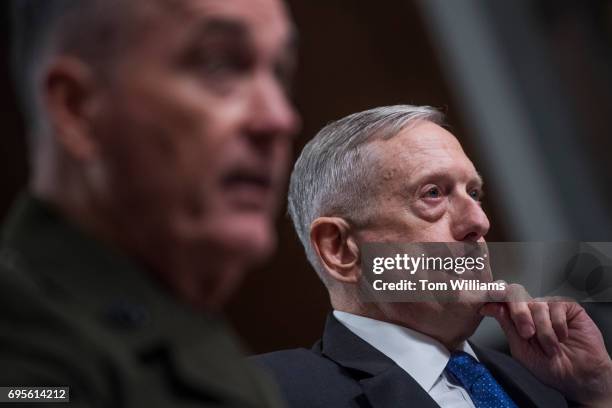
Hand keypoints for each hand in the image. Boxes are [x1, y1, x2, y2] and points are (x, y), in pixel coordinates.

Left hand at [481, 283, 611, 406]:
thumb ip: (507, 327)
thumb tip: (491, 307)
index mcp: (516, 318)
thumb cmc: (549, 366)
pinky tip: (564, 337)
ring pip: (537, 305)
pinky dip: (558, 327)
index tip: (489, 296)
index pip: (502, 299)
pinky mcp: (567, 307)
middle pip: (516, 295)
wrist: (578, 376)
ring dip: (544, 331)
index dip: (495, 295)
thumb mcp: (521, 349)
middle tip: (527, 334)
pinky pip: (556, 308)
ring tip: (551, 347)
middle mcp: (531, 309)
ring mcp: (549, 306)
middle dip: (519, 314)